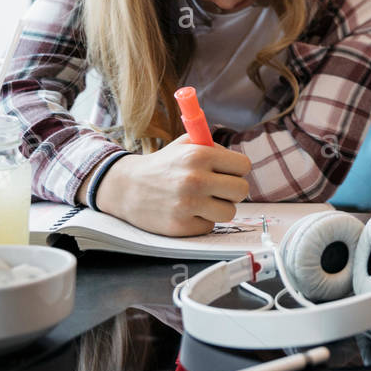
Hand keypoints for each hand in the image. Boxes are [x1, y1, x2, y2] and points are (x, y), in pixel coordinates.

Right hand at [94, 135, 252, 236]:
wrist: (126, 187)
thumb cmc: (163, 165)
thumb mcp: (186, 144)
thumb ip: (215, 147)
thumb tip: (241, 164)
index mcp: (199, 155)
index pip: (244, 166)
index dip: (236, 170)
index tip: (227, 173)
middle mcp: (195, 179)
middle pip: (242, 190)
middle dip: (232, 190)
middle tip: (218, 189)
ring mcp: (188, 204)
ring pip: (230, 212)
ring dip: (219, 208)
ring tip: (203, 201)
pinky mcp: (181, 226)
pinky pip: (209, 226)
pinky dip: (201, 220)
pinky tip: (187, 211)